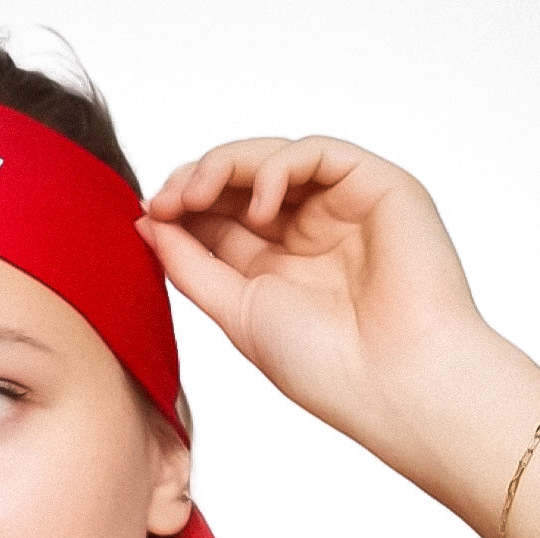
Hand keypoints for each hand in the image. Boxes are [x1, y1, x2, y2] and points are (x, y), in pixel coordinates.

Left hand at [139, 136, 520, 478]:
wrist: (394, 384)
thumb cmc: (324, 364)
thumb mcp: (236, 310)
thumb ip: (190, 265)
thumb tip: (146, 221)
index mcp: (275, 265)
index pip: (218, 215)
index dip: (180, 205)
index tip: (149, 214)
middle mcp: (309, 231)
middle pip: (240, 180)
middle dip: (195, 180)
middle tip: (166, 200)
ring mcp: (344, 206)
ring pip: (273, 157)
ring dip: (224, 165)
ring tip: (195, 196)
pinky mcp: (379, 186)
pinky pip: (316, 151)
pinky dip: (276, 168)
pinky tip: (259, 208)